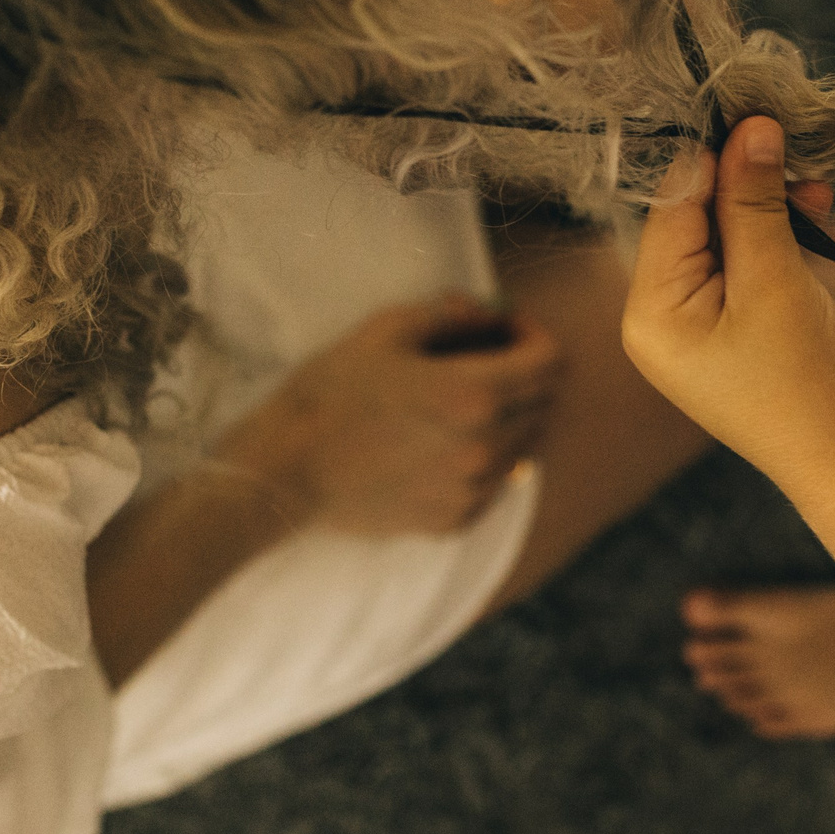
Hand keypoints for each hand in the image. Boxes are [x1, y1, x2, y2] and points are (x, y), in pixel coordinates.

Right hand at [227, 294, 561, 535]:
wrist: (285, 473)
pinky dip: (483, 457)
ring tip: (456, 401)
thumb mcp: (385, 331)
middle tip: (481, 356)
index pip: (550, 361)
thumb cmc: (328, 394)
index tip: (503, 327)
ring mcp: (473, 490)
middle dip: (523, 371)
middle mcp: (486, 446)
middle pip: (543, 401)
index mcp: (475, 393)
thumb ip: (451, 315)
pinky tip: (440, 443)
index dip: (531, 333)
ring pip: (523, 445)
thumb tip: (488, 313)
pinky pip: (495, 484)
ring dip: (506, 416)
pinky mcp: (454, 520)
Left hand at [623, 118, 834, 484]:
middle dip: (745, 182)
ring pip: (721, 236)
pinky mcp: (725, 327)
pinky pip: (739, 264)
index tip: (762, 117)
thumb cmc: (804, 381)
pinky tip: (810, 216)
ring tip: (816, 189)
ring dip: (766, 207)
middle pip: (692, 217)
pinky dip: (772, 238)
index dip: (716, 157)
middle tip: (797, 149)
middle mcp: (656, 315)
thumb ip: (755, 202)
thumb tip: (749, 127)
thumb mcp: (776, 281)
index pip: (671, 206)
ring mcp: (690, 323)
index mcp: (649, 310)